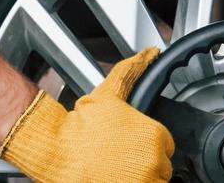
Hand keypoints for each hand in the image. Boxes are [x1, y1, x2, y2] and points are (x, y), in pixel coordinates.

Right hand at [0, 48, 173, 182]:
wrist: (57, 151)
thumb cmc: (80, 127)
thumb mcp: (108, 94)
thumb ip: (132, 71)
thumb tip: (149, 53)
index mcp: (155, 136)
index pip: (165, 145)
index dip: (146, 145)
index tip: (132, 146)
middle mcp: (154, 162)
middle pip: (160, 167)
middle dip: (144, 161)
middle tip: (122, 158)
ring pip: (153, 181)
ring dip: (141, 176)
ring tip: (118, 170)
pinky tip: (116, 178)